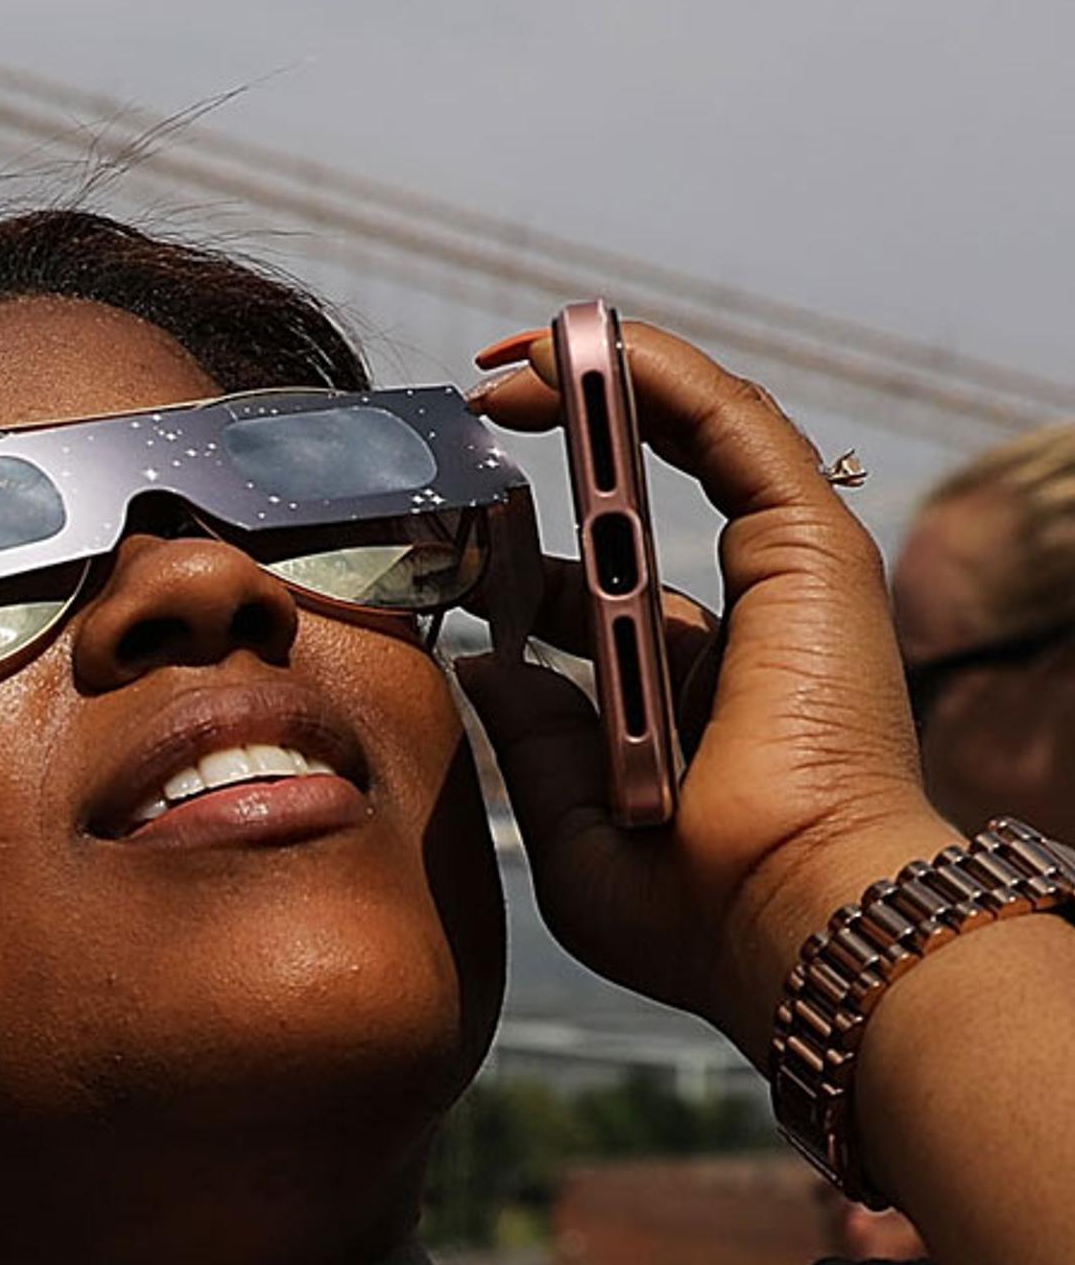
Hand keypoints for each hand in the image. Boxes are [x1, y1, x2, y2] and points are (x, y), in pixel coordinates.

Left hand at [460, 320, 947, 1058]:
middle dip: (570, 426)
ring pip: (697, 438)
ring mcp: (784, 584)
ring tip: (520, 344)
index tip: (453, 515)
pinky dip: (658, 376)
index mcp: (689, 695)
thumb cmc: (694, 908)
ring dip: (608, 377)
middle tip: (479, 394)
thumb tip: (482, 663)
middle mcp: (742, 628)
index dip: (528, 543)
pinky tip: (584, 347)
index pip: (603, 586)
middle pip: (650, 493)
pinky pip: (731, 429)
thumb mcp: (572, 822)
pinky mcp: (810, 554)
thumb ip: (532, 737)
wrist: (787, 919)